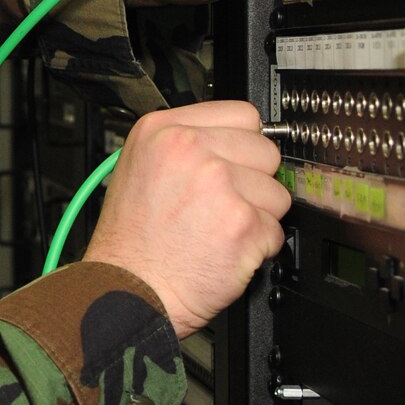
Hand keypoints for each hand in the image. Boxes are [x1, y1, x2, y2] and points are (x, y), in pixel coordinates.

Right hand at [81, 102, 289, 338]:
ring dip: (257, 216)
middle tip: (219, 205)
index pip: (244, 114)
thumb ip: (188, 145)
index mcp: (164, 130)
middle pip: (266, 151)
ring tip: (217, 230)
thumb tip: (237, 142)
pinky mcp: (241, 223)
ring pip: (276, 193)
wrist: (128, 290)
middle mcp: (190, 150)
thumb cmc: (131, 242)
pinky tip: (223, 250)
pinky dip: (257, 247)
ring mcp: (218, 184)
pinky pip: (275, 230)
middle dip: (252, 181)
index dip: (242, 145)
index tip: (234, 163)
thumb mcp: (141, 168)